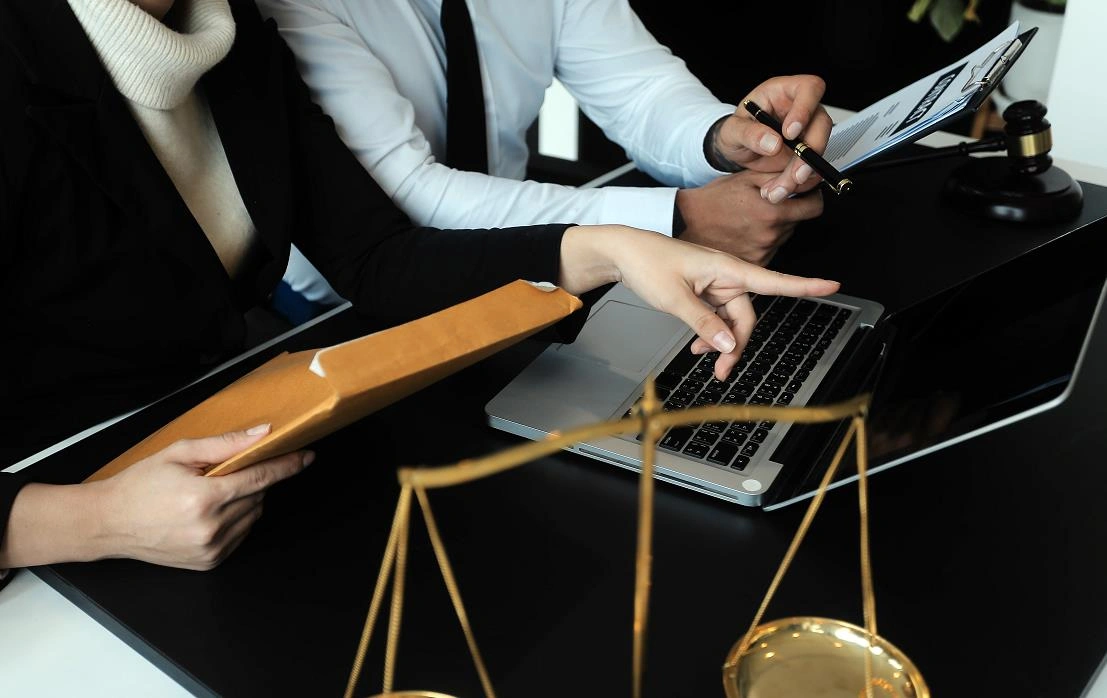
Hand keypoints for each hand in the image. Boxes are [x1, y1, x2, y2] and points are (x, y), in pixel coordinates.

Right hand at [96, 425, 311, 569]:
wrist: (109, 523)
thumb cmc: (139, 486)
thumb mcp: (180, 454)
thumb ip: (225, 445)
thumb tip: (261, 434)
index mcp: (203, 499)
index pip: (260, 479)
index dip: (286, 466)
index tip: (305, 456)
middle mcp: (210, 528)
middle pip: (258, 497)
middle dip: (253, 480)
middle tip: (228, 473)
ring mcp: (211, 549)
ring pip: (253, 516)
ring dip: (245, 501)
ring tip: (213, 493)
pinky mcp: (209, 562)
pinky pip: (242, 534)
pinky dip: (236, 520)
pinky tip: (211, 513)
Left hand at [558, 226, 838, 379]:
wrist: (623, 251)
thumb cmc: (647, 262)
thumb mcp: (674, 297)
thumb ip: (703, 322)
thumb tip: (728, 344)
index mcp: (726, 268)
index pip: (773, 281)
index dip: (804, 286)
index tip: (832, 285)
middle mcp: (726, 276)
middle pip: (747, 316)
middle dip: (737, 344)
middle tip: (721, 372)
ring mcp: (715, 285)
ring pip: (731, 321)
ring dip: (720, 342)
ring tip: (703, 360)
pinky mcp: (703, 292)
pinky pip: (716, 318)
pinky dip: (709, 334)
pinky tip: (697, 347)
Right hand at [676, 170, 823, 265]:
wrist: (684, 225)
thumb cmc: (712, 200)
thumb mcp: (746, 177)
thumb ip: (781, 174)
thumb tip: (808, 174)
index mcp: (771, 213)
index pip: (814, 207)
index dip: (812, 197)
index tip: (805, 194)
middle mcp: (770, 236)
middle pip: (799, 222)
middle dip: (791, 211)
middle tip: (770, 203)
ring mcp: (762, 252)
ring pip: (784, 237)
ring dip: (776, 227)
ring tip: (752, 218)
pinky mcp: (753, 263)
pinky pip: (770, 250)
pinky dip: (764, 241)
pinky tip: (747, 232)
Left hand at [710, 75, 832, 202]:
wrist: (735, 151)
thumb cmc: (735, 131)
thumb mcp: (732, 130)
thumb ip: (749, 133)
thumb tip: (773, 142)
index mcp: (783, 92)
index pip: (809, 88)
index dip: (805, 109)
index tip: (790, 133)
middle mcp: (801, 110)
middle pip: (822, 124)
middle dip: (808, 154)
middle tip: (794, 174)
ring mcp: (807, 133)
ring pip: (817, 152)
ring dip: (800, 175)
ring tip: (776, 190)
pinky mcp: (806, 154)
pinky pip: (810, 169)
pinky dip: (795, 184)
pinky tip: (777, 190)